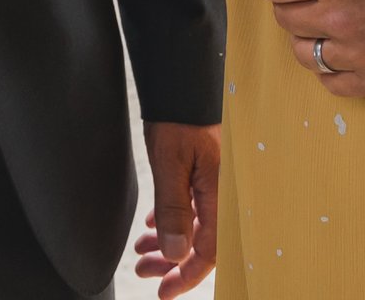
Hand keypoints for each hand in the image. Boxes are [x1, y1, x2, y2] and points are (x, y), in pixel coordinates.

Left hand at [130, 122, 217, 295]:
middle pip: (201, 244)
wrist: (183, 85)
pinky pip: (192, 209)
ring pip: (194, 227)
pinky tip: (154, 225)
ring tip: (142, 250)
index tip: (163, 291)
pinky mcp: (206, 175)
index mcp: (220, 196)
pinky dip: (172, 221)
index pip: (208, 252)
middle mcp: (222, 195)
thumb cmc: (180, 119)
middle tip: (144, 270)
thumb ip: (174, 210)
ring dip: (168, 243)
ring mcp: (215, 185)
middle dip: (171, 262)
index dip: (186, 276)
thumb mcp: (170, 164)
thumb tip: (176, 254)